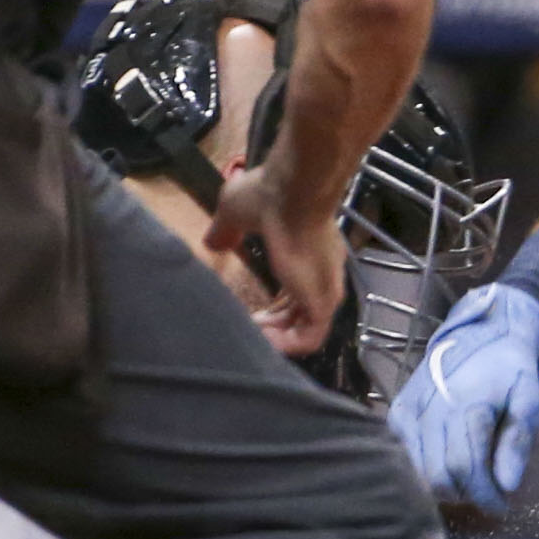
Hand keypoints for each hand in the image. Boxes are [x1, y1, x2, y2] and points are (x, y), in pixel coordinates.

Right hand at [206, 160, 345, 356]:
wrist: (293, 193)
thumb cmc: (269, 198)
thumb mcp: (236, 211)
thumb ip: (226, 230)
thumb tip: (212, 242)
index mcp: (311, 256)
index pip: (297, 293)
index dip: (274, 309)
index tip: (250, 312)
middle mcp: (323, 276)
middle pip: (300, 315)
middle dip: (272, 326)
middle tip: (245, 325)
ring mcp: (326, 290)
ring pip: (305, 331)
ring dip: (276, 338)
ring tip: (248, 333)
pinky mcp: (322, 304)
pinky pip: (307, 339)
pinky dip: (284, 345)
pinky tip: (257, 337)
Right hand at [388, 281, 538, 511]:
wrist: (480, 334)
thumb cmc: (509, 371)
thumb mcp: (530, 399)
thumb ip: (519, 441)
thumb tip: (508, 486)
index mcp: (465, 404)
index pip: (465, 469)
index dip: (484, 496)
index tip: (502, 507)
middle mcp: (430, 408)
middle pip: (439, 478)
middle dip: (467, 494)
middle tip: (489, 491)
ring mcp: (408, 411)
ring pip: (418, 473)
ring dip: (447, 486)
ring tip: (472, 476)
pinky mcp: (397, 414)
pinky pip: (405, 458)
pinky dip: (426, 470)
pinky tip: (450, 462)